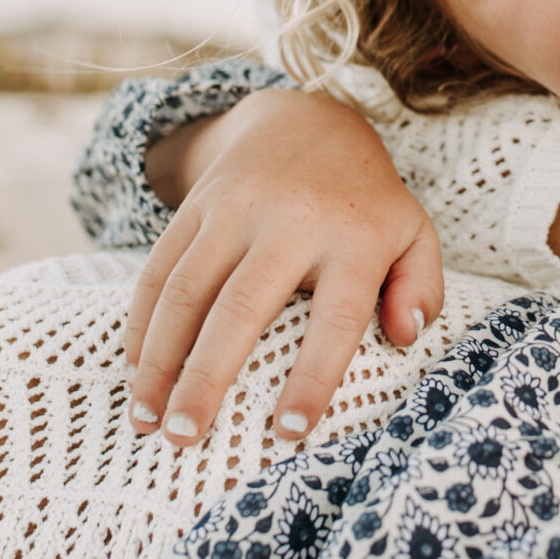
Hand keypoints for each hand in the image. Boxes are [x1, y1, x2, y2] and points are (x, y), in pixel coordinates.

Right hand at [126, 87, 442, 447]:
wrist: (308, 120)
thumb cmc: (366, 203)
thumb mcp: (414, 233)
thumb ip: (422, 286)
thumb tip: (404, 337)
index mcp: (354, 236)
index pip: (336, 318)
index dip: (312, 377)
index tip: (288, 431)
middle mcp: (290, 219)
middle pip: (241, 307)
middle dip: (207, 378)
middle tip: (186, 438)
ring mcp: (235, 207)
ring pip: (186, 289)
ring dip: (160, 360)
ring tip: (149, 419)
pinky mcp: (197, 204)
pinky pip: (159, 267)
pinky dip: (142, 323)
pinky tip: (137, 370)